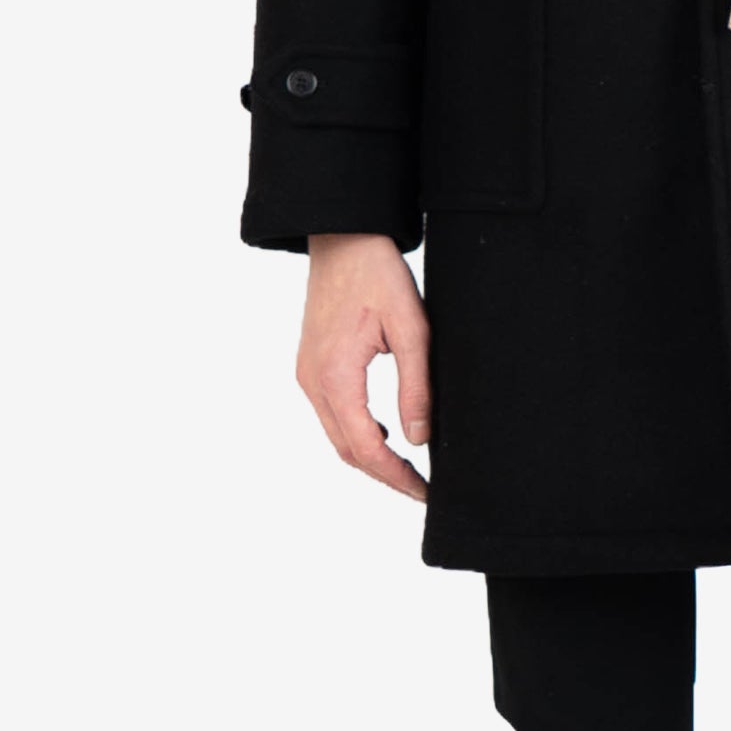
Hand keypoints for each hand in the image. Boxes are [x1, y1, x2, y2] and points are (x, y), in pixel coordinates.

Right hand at [298, 232, 431, 499]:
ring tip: (408, 467)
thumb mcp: (410, 327)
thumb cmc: (377, 274)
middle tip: (420, 488)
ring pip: (336, 435)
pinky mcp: (310, 365)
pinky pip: (331, 413)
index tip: (423, 492)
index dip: (395, 476)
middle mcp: (313, 381)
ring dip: (369, 455)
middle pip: (347, 450)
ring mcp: (306, 374)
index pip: (365, 447)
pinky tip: (384, 431)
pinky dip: (356, 432)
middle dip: (383, 474)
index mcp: (336, 376)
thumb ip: (416, 385)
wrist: (343, 237)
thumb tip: (420, 438)